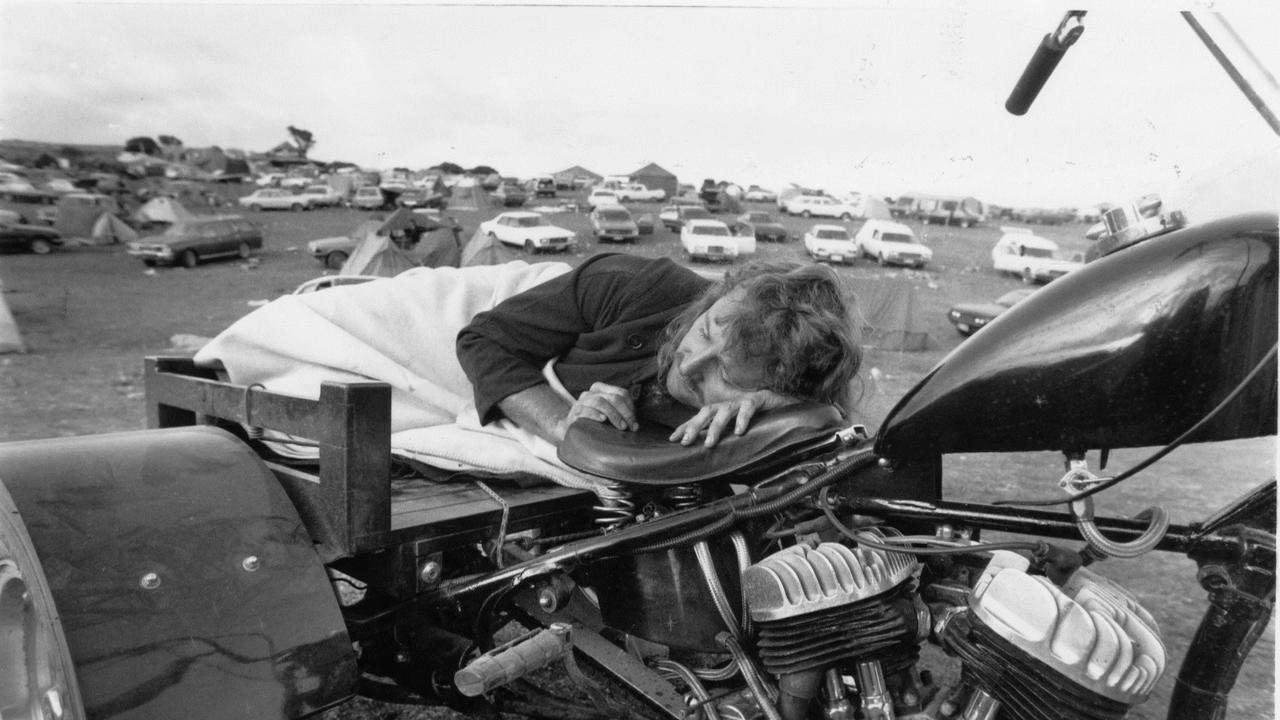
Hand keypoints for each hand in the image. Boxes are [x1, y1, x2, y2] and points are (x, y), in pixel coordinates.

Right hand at [566, 382, 637, 432]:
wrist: (573, 431)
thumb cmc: (595, 423)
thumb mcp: (609, 414)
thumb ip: (621, 413)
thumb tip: (636, 424)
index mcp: (602, 389)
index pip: (621, 393)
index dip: (631, 408)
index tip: (635, 423)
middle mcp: (592, 392)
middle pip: (613, 397)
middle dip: (625, 413)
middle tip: (631, 427)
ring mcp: (582, 401)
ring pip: (600, 401)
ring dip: (613, 415)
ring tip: (621, 426)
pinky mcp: (575, 411)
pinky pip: (585, 410)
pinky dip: (595, 414)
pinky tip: (603, 420)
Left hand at [669, 390, 794, 447]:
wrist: (782, 405)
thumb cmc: (757, 419)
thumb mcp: (736, 430)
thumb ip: (723, 439)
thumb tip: (707, 455)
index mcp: (720, 412)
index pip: (698, 419)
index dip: (685, 427)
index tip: (672, 439)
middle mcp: (727, 406)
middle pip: (706, 413)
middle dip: (694, 427)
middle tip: (686, 442)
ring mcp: (741, 402)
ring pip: (724, 412)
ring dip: (715, 427)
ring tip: (710, 443)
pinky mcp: (757, 399)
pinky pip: (747, 408)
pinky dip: (742, 419)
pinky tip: (739, 431)